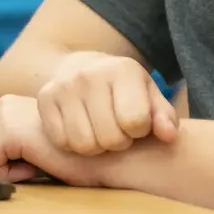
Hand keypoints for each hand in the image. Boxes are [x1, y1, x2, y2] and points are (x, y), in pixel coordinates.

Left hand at [0, 94, 110, 185]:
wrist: (109, 157)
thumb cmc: (75, 161)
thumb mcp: (34, 153)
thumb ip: (10, 152)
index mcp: (10, 107)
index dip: (5, 166)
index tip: (36, 162)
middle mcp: (6, 103)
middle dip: (3, 167)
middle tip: (39, 163)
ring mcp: (8, 111)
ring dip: (8, 171)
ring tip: (41, 162)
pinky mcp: (11, 127)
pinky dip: (9, 174)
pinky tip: (39, 164)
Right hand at [37, 51, 178, 155]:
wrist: (79, 67)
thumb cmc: (122, 89)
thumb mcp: (148, 95)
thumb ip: (163, 116)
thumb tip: (168, 135)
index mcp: (122, 70)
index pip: (135, 121)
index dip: (139, 130)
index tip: (136, 123)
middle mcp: (89, 74)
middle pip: (109, 138)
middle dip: (118, 142)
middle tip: (117, 130)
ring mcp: (64, 86)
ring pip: (83, 144)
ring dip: (95, 146)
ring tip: (99, 131)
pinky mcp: (44, 99)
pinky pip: (61, 141)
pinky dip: (72, 144)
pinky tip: (81, 129)